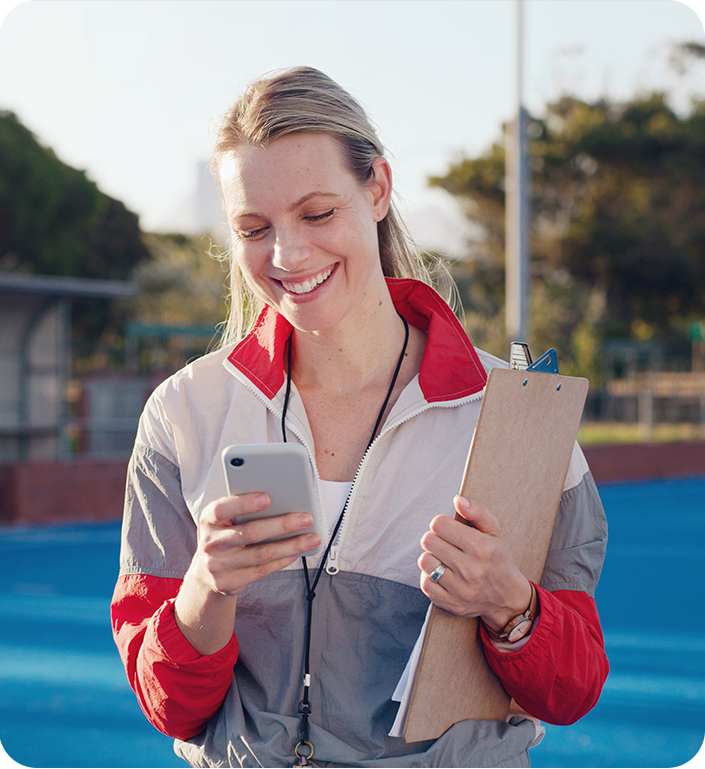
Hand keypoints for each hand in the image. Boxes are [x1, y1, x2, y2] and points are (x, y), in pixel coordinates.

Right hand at [189, 492, 321, 596]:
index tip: (267, 498)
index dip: (244, 503)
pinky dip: (282, 561)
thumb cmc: (225, 535)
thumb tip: (282, 500)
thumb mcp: (225, 520)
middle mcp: (211, 543)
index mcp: (209, 520)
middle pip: (250, 532)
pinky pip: (261, 571)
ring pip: (261, 554)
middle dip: (282, 525)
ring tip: (312, 538)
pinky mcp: (228, 582)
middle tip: (306, 518)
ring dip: (291, 545)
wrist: (207, 571)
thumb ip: (244, 510)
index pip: (222, 509)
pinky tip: (297, 553)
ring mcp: (218, 565)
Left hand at [418, 495, 530, 630]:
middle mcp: (471, 570)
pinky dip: (429, 576)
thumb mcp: (493, 531)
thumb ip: (477, 511)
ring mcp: (461, 589)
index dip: (440, 523)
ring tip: (442, 557)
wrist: (505, 596)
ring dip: (430, 557)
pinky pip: (425, 583)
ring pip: (425, 562)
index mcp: (482, 548)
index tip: (447, 528)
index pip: (440, 524)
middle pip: (429, 541)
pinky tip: (441, 573)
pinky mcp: (451, 603)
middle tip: (444, 543)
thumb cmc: (495, 557)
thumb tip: (457, 499)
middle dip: (434, 538)